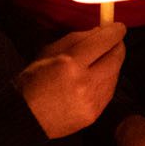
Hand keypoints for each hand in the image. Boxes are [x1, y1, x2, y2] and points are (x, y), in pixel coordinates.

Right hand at [16, 23, 126, 138]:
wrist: (26, 118)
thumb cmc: (34, 81)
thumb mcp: (49, 52)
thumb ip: (77, 38)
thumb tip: (100, 31)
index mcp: (70, 64)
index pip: (104, 41)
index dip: (115, 31)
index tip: (118, 27)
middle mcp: (84, 82)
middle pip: (117, 56)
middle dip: (118, 45)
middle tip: (112, 42)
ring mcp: (91, 100)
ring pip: (116, 73)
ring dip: (112, 63)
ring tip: (100, 60)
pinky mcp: (95, 113)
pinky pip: (110, 89)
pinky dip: (107, 79)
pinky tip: (96, 78)